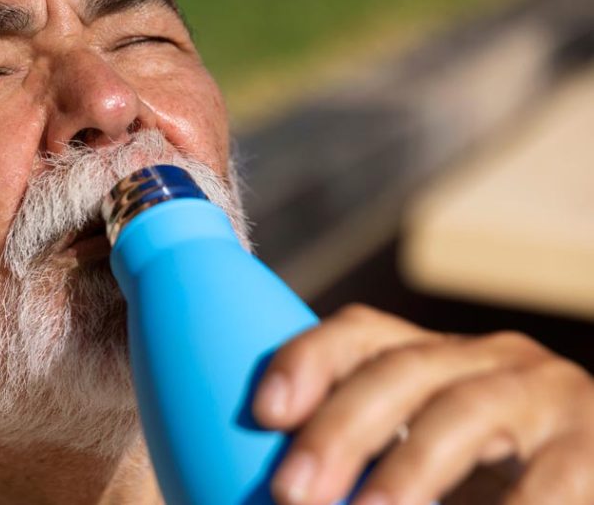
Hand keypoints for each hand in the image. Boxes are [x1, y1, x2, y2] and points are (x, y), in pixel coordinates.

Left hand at [253, 304, 593, 504]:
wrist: (585, 478)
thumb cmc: (491, 482)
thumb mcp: (424, 458)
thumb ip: (361, 461)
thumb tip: (281, 495)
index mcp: (435, 358)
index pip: (359, 334)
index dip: (307, 361)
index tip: (262, 412)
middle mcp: (489, 360)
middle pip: (399, 371)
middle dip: (338, 430)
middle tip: (290, 492)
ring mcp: (547, 395)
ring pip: (462, 414)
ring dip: (407, 470)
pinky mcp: (593, 448)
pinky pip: (544, 483)